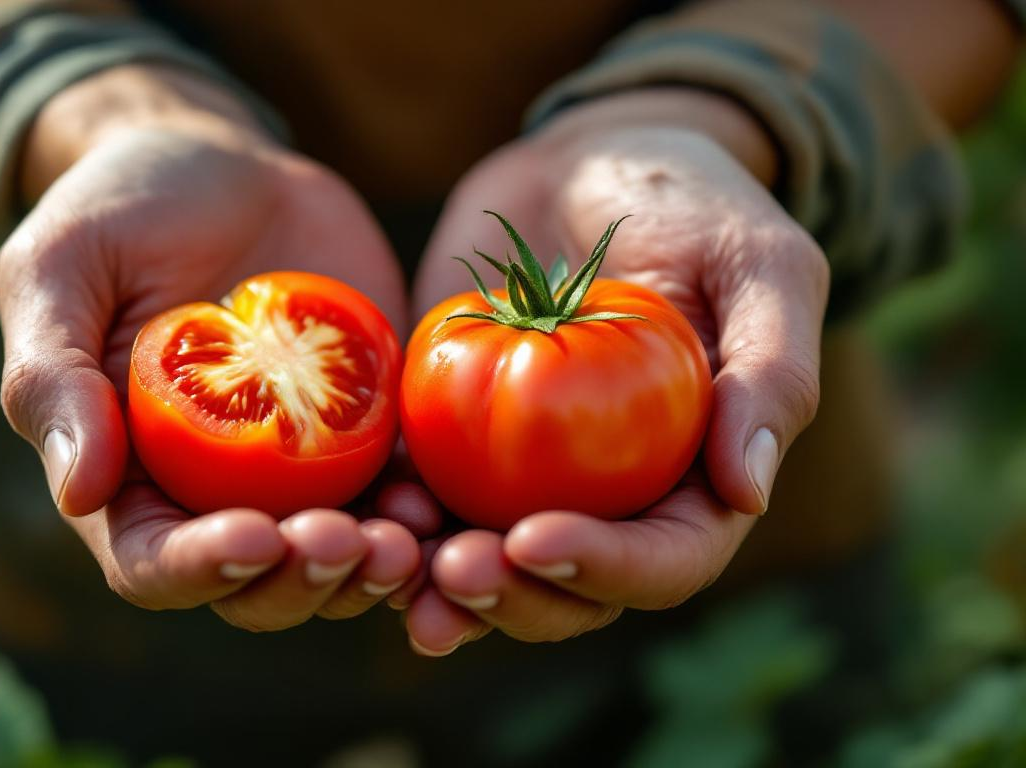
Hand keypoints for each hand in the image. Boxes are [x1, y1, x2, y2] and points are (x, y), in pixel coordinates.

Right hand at [0, 66, 417, 630]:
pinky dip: (422, 510)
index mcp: (129, 478)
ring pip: (337, 558)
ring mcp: (300, 468)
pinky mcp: (366, 429)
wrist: (222, 164)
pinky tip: (438, 497)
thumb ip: (52, 375)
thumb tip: (78, 492)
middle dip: (303, 579)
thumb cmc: (119, 212)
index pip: (154, 562)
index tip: (252, 536)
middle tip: (349, 542)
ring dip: (372, 567)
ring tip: (408, 536)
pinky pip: (399, 490)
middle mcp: (215, 493)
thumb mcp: (58, 270)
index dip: (200, 569)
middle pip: (258, 583)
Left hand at [402, 89, 828, 653]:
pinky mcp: (459, 438)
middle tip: (454, 569)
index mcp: (697, 482)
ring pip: (488, 561)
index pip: (665, 559)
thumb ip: (773, 373)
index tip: (537, 540)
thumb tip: (749, 492)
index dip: (607, 568)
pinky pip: (425, 492)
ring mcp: (530, 477)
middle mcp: (613, 499)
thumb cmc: (698, 207)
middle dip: (511, 596)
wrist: (593, 166)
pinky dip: (394, 511)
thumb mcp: (761, 267)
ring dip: (440, 580)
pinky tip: (364, 504)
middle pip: (568, 588)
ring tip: (393, 558)